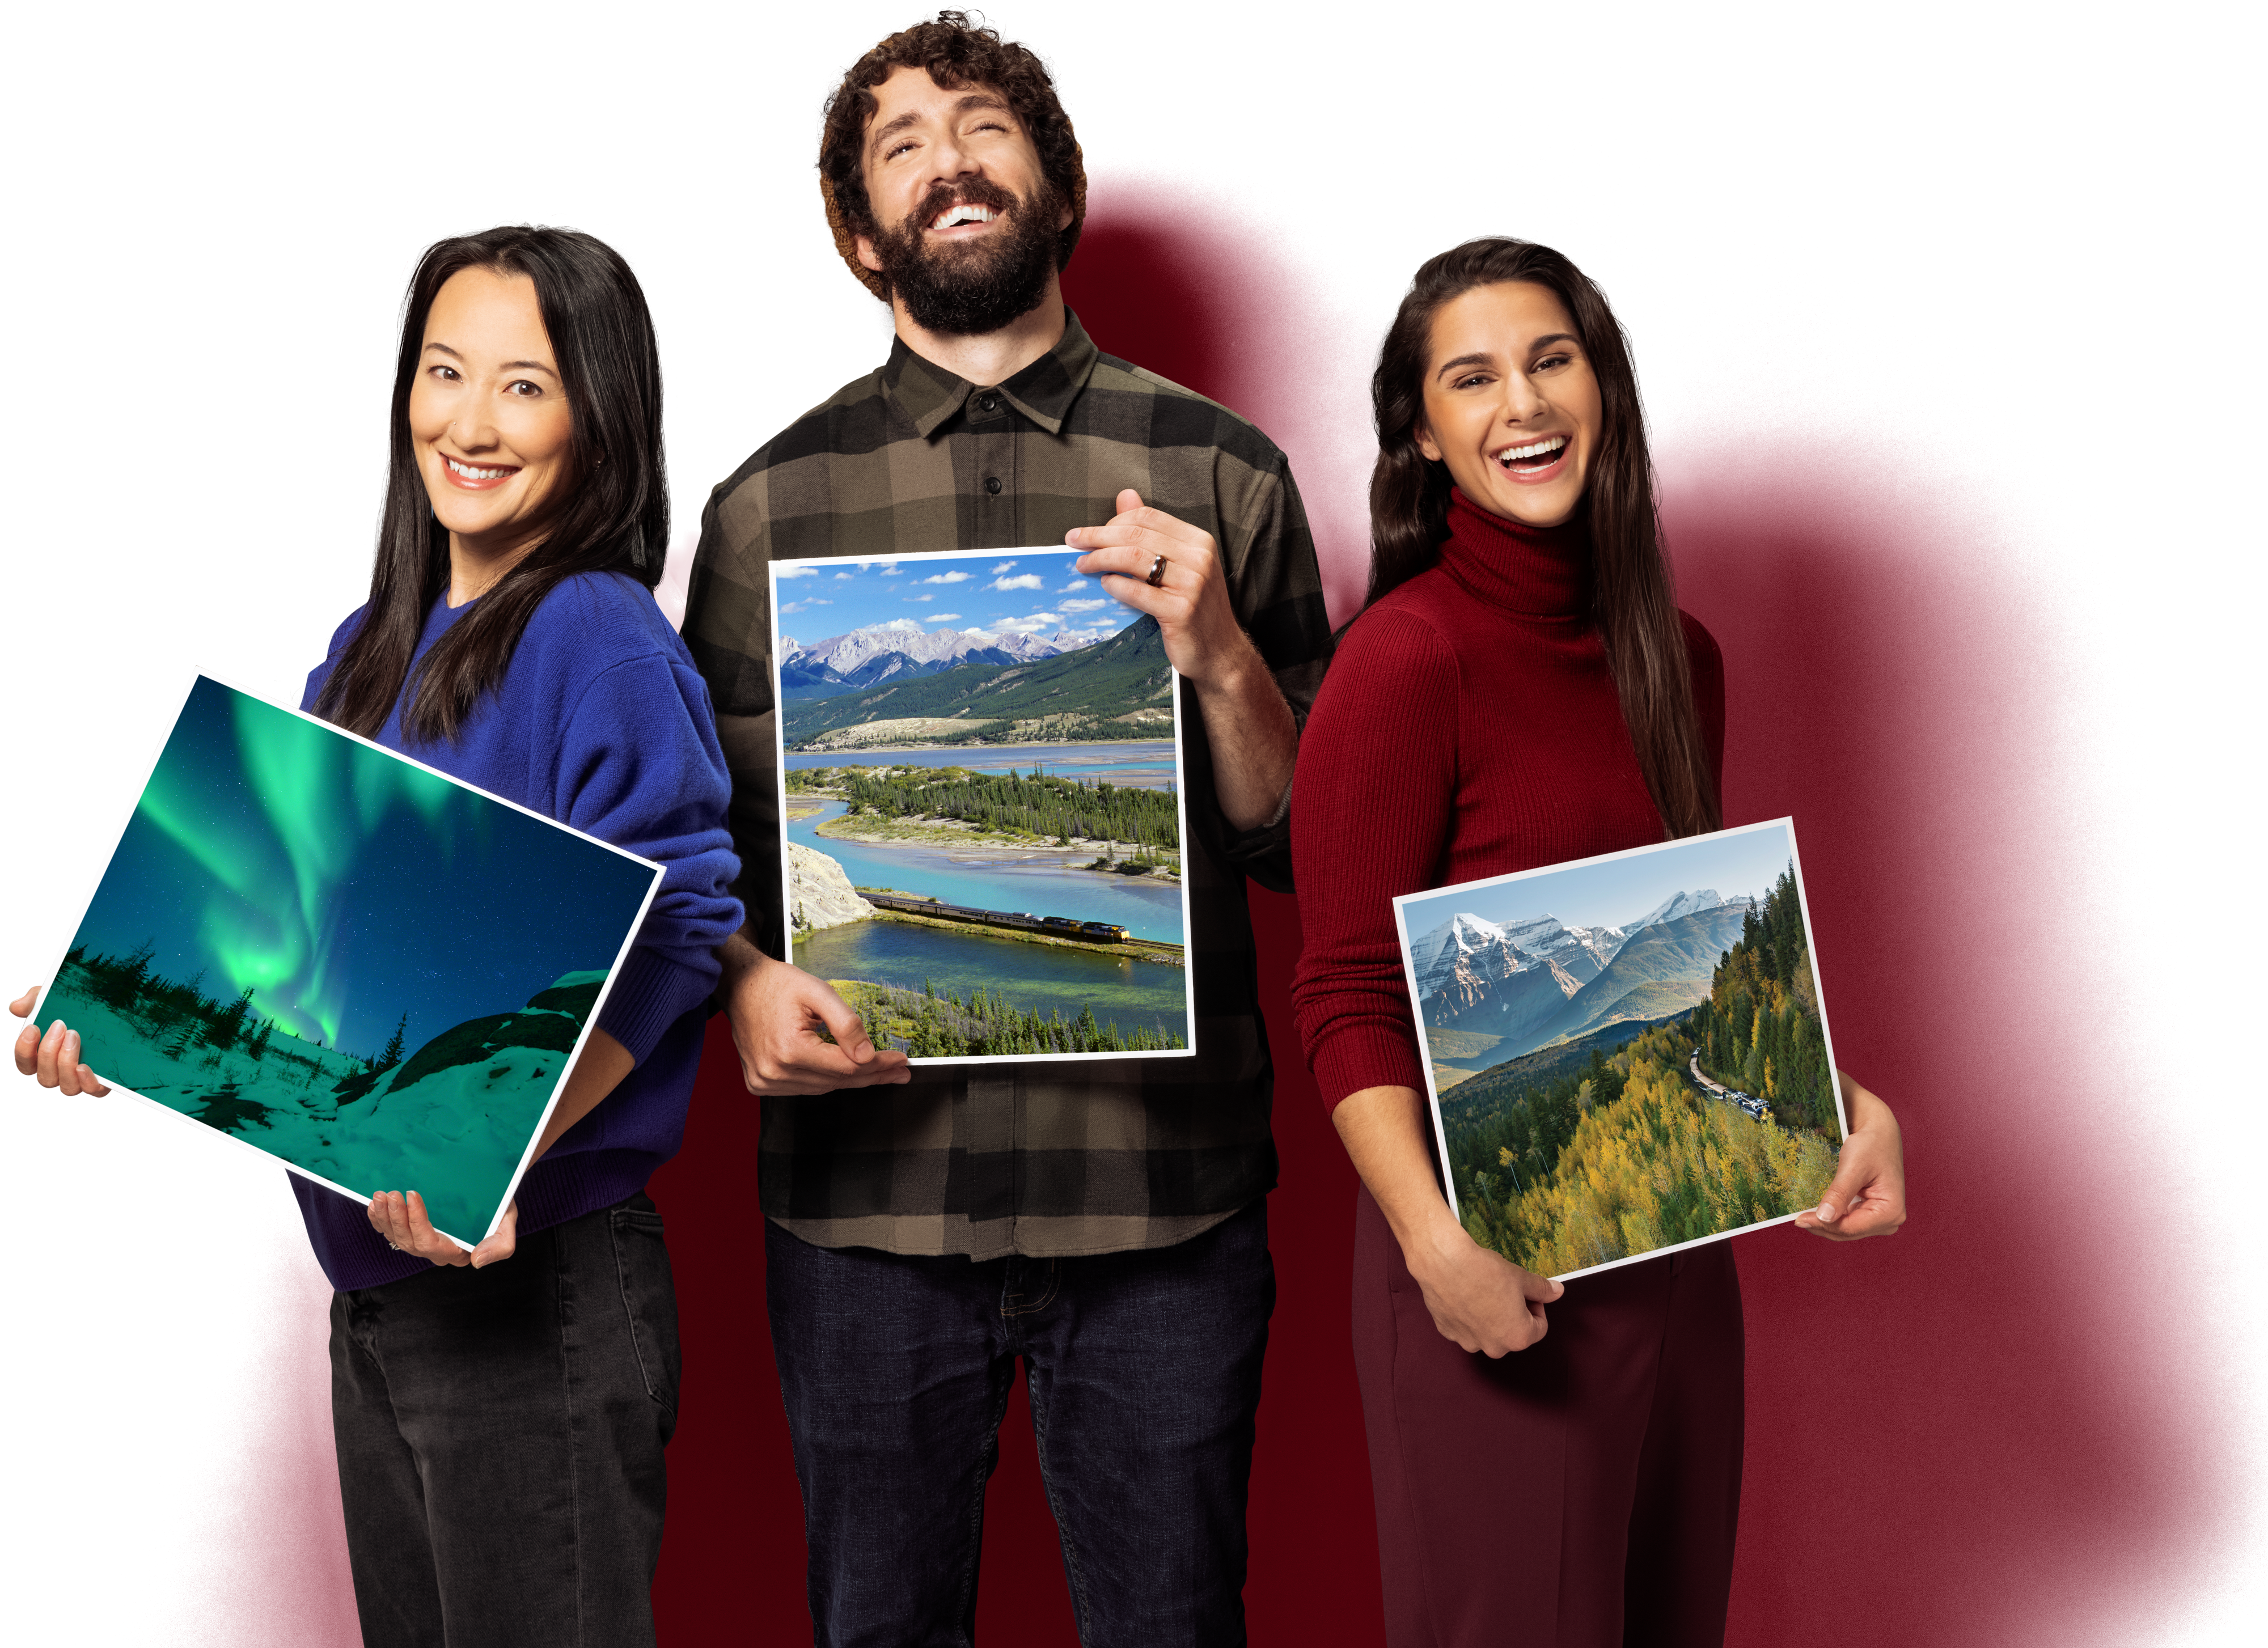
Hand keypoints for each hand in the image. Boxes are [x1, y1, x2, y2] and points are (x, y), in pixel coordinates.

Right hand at [11, 992, 110, 1097]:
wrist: (108, 1011)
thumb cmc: (74, 1008)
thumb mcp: (54, 999)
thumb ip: (35, 1001)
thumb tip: (18, 1008)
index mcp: (43, 1058)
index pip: (26, 1064)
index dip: (25, 1049)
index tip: (33, 1027)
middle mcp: (59, 1072)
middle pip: (46, 1076)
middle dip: (49, 1051)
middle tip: (60, 1026)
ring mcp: (79, 1078)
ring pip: (66, 1086)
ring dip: (66, 1062)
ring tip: (74, 1036)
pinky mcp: (100, 1080)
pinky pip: (92, 1090)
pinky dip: (87, 1081)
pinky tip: (85, 1066)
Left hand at [367, 1189, 518, 1267]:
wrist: (491, 1194)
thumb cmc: (499, 1207)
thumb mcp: (507, 1223)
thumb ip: (500, 1246)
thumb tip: (476, 1261)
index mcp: (455, 1252)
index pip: (429, 1243)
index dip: (416, 1221)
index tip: (413, 1194)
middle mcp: (435, 1251)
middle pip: (408, 1241)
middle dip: (396, 1217)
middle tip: (392, 1193)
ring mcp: (421, 1243)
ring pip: (396, 1238)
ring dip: (385, 1217)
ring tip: (380, 1195)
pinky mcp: (412, 1233)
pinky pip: (390, 1233)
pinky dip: (379, 1220)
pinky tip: (374, 1206)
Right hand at [722, 940, 909, 1095]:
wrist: (740, 985)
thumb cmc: (776, 985)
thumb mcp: (818, 992)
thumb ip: (846, 1023)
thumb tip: (868, 1055)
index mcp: (789, 1050)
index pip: (847, 1067)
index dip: (879, 1065)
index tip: (901, 1061)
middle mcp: (774, 1072)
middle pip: (837, 1081)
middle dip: (872, 1075)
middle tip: (899, 1071)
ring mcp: (765, 1081)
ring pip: (823, 1088)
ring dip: (850, 1079)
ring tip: (878, 1070)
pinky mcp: (760, 1084)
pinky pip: (805, 1088)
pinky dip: (825, 1079)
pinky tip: (842, 1070)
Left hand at [1067, 489, 1261, 690]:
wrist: (1221, 653)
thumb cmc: (1195, 608)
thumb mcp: (1180, 565)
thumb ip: (1152, 532)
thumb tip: (1125, 496)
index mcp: (1198, 541)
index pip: (1147, 518)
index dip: (1112, 521)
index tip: (1087, 532)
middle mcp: (1199, 558)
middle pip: (1137, 536)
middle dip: (1098, 536)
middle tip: (1073, 541)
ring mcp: (1193, 585)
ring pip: (1134, 559)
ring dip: (1101, 559)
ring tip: (1083, 565)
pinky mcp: (1182, 611)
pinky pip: (1139, 592)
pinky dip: (1116, 586)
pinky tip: (1104, 585)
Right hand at [1404, 1214, 1563, 1356]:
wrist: (1444, 1263)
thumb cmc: (1485, 1272)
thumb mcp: (1521, 1278)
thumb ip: (1542, 1289)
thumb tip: (1557, 1292)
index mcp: (1518, 1337)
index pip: (1539, 1327)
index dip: (1536, 1306)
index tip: (1526, 1291)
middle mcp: (1494, 1347)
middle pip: (1512, 1333)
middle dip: (1513, 1314)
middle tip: (1505, 1290)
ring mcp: (1468, 1342)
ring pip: (1487, 1332)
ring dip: (1490, 1317)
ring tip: (1482, 1291)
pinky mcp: (1448, 1332)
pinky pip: (1465, 1327)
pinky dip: (1468, 1315)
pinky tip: (1464, 1294)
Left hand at [1795, 1069, 1905, 1240]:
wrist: (1879, 1133)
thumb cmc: (1871, 1145)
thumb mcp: (1853, 1167)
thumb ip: (1839, 1193)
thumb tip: (1823, 1217)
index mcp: (1891, 1211)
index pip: (1851, 1227)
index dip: (1823, 1225)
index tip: (1799, 1219)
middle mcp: (1890, 1220)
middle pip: (1848, 1232)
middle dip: (1822, 1226)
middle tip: (1796, 1218)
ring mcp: (1881, 1219)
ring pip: (1846, 1230)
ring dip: (1825, 1224)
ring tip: (1802, 1215)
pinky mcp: (1870, 1214)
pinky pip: (1847, 1221)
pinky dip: (1831, 1218)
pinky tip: (1815, 1212)